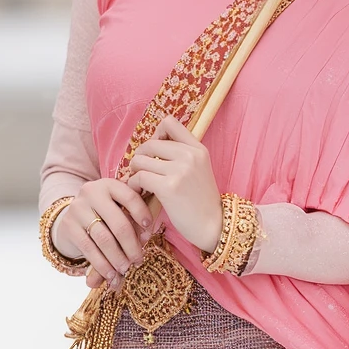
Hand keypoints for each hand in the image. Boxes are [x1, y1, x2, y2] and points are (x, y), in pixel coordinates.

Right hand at [52, 177, 153, 284]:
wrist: (72, 217)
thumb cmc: (103, 214)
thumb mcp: (116, 208)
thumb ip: (130, 218)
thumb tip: (144, 240)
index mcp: (109, 184)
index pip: (129, 197)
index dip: (142, 214)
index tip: (149, 233)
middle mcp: (91, 192)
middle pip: (118, 222)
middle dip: (131, 245)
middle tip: (138, 260)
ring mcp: (77, 208)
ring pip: (103, 238)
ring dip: (117, 258)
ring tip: (126, 269)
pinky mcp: (68, 226)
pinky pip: (89, 249)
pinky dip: (102, 265)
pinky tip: (110, 274)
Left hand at [126, 116, 222, 253]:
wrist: (214, 226)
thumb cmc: (201, 201)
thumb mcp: (199, 170)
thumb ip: (182, 155)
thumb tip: (152, 144)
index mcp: (198, 149)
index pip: (169, 123)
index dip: (155, 134)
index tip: (154, 152)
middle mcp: (189, 155)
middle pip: (150, 143)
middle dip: (140, 157)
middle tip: (141, 171)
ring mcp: (180, 171)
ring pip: (141, 160)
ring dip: (135, 171)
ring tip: (140, 183)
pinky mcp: (169, 187)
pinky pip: (139, 177)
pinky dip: (134, 184)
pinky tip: (139, 192)